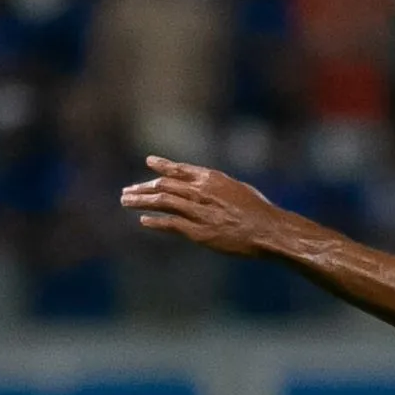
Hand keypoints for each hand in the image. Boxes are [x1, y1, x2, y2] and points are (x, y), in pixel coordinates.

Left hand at [120, 156, 281, 255]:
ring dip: (141, 201)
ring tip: (126, 201)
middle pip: (164, 186)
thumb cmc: (258, 211)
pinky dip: (156, 222)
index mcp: (211, 178)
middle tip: (128, 191)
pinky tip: (143, 221)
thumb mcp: (237, 188)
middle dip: (143, 188)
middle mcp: (201, 191)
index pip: (179, 169)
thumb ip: (217, 186)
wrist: (268, 230)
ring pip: (162, 202)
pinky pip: (171, 224)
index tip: (149, 163)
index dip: (162, 166)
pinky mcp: (198, 231)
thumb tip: (205, 184)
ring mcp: (198, 211)